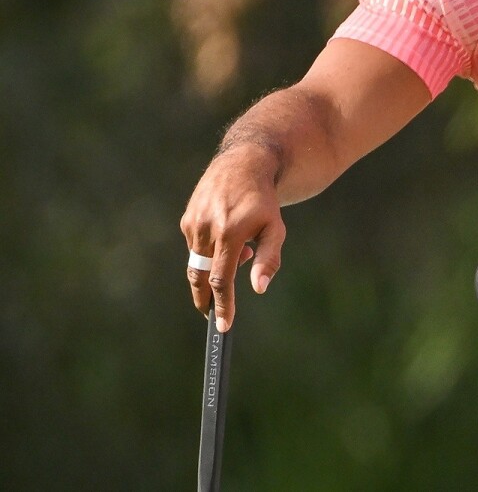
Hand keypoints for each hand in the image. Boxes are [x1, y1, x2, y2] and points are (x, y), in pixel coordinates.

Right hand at [181, 145, 287, 331]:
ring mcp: (193, 223)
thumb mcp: (275, 229)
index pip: (222, 280)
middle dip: (205, 299)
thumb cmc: (263, 202)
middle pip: (202, 276)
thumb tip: (259, 289)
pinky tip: (230, 240)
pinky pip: (196, 247)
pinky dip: (210, 253)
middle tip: (211, 314)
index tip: (222, 326)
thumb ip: (269, 260)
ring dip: (214, 270)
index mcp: (230, 233)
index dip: (222, 305)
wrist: (242, 166)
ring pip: (199, 262)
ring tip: (241, 254)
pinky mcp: (187, 219)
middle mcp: (207, 228)